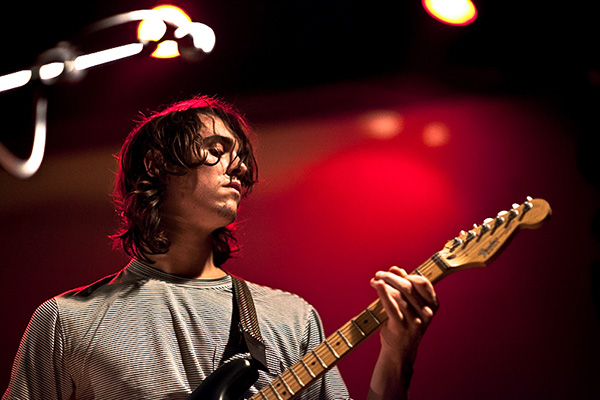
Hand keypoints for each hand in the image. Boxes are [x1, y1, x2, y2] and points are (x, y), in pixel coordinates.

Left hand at [368, 266, 438, 399]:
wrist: (399, 352)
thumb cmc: (404, 324)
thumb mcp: (410, 306)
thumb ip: (405, 287)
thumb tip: (396, 269)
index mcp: (432, 305)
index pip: (423, 282)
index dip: (407, 274)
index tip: (393, 271)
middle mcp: (426, 313)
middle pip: (408, 286)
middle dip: (391, 277)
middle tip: (379, 274)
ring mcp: (415, 321)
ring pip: (399, 294)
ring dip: (384, 283)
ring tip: (375, 280)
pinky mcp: (401, 326)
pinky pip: (391, 305)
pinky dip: (383, 292)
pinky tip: (376, 284)